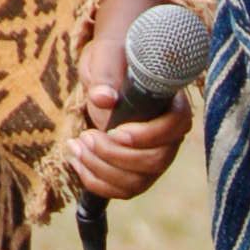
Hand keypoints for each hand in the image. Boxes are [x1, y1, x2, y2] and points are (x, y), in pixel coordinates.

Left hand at [70, 0, 194, 202]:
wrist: (106, 74)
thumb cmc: (112, 61)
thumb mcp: (107, 59)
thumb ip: (107, 74)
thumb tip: (104, 98)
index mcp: (174, 106)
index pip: (174, 129)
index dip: (146, 136)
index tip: (115, 131)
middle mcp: (170, 138)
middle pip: (155, 161)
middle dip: (115, 156)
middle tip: (86, 137)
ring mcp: (155, 158)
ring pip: (137, 181)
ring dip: (101, 169)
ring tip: (75, 146)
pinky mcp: (137, 173)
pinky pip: (122, 191)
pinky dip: (96, 181)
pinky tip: (76, 161)